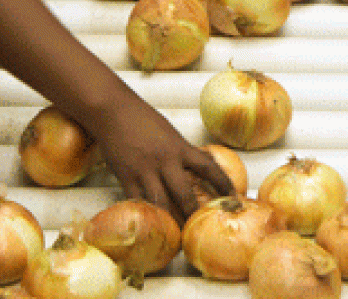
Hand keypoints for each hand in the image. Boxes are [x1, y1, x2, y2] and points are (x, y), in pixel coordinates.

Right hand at [87, 94, 233, 221]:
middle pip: (184, 194)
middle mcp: (165, 161)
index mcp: (180, 148)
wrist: (113, 111)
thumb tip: (202, 162)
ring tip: (178, 237)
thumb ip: (184, 151)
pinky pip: (138, 202)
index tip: (234, 196)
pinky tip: (151, 226)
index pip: (208, 167)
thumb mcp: (170, 133)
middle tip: (202, 229)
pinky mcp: (126, 177)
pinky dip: (146, 215)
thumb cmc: (142, 119)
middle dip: (194, 213)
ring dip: (171, 221)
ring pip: (162, 203)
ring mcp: (145, 170)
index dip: (223, 183)